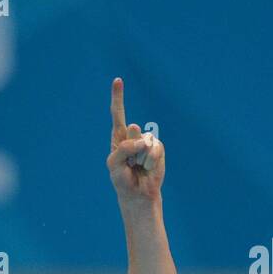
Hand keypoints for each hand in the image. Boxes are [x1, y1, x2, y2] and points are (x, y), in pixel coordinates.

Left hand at [107, 77, 164, 202]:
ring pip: (144, 143)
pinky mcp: (158, 148)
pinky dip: (150, 162)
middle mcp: (133, 135)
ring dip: (140, 159)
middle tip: (131, 163)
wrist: (138, 193)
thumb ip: (124, 149)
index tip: (118, 80)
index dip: (118, 97)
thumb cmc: (122, 178)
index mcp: (118, 136)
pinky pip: (154, 150)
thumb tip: (143, 140)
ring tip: (138, 166)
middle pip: (132, 130)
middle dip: (131, 147)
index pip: (117, 113)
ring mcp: (147, 141)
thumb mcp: (114, 164)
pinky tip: (147, 167)